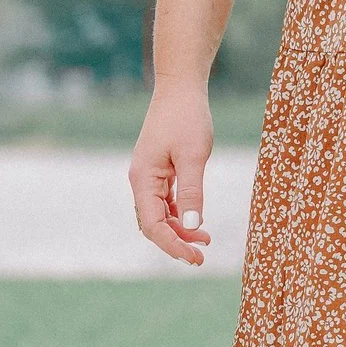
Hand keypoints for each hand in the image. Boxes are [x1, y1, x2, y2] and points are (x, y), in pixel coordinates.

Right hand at [128, 85, 215, 266]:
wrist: (180, 89)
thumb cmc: (187, 118)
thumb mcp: (195, 156)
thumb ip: (192, 193)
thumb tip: (192, 226)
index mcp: (143, 179)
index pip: (152, 224)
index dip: (172, 245)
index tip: (194, 257)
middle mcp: (141, 181)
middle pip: (152, 224)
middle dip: (174, 242)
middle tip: (201, 257)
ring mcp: (148, 177)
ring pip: (159, 215)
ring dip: (179, 230)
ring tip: (205, 240)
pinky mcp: (159, 171)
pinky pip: (165, 202)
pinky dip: (180, 215)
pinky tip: (197, 221)